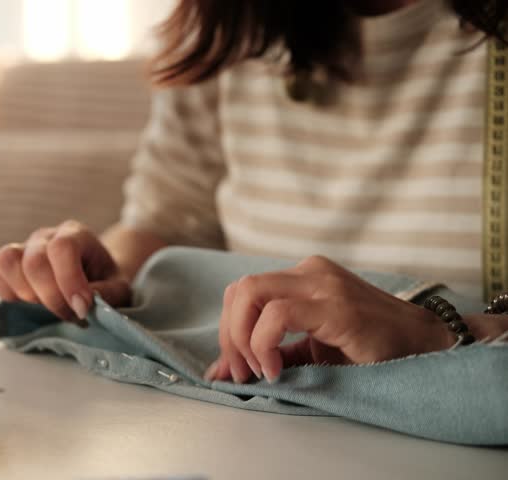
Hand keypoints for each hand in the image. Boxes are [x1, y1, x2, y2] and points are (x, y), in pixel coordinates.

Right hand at [0, 220, 130, 325]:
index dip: (69, 281)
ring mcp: (23, 247)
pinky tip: (28, 303)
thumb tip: (84, 304)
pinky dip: (7, 292)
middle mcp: (46, 236)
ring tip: (45, 307)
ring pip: (7, 261)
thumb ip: (107, 295)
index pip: (62, 248)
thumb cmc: (106, 281)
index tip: (82, 308)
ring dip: (25, 293)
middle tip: (69, 315)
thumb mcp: (119, 288)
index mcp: (76, 235)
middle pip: (33, 261)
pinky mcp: (8, 265)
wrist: (94, 274)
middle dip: (50, 297)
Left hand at [205, 255, 454, 382]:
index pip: (241, 292)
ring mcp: (322, 284)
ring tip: (260, 372)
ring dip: (242, 340)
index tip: (233, 368)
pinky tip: (276, 371)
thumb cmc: (368, 349)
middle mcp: (308, 271)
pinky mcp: (336, 305)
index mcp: (300, 276)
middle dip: (228, 335)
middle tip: (240, 372)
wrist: (425, 347)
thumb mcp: (308, 350)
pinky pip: (278, 315)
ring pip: (249, 294)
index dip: (227, 331)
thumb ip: (267, 353)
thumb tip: (218, 371)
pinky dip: (265, 345)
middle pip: (239, 290)